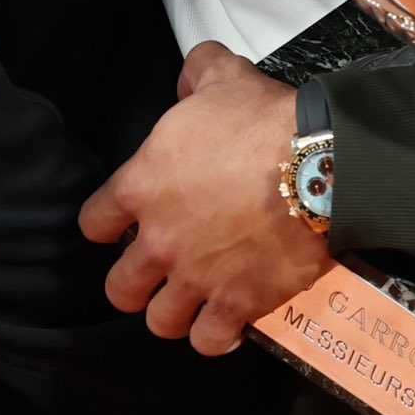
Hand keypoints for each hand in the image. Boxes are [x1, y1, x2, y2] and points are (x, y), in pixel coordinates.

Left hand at [80, 42, 330, 356]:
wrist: (320, 163)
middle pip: (120, 289)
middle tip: (160, 269)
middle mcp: (159, 241)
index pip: (94, 223)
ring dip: (174, 313)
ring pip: (160, 323)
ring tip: (193, 300)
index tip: (127, 223)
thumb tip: (187, 78)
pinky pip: (210, 341)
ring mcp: (197, 278)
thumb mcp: (222, 76)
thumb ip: (195, 72)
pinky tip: (227, 321)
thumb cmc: (264, 120)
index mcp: (142, 186)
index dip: (109, 224)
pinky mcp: (237, 304)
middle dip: (136, 282)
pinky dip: (216, 336)